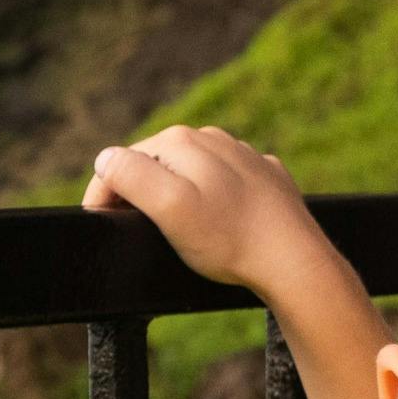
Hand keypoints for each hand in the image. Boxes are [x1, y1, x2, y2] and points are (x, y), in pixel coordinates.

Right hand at [85, 126, 341, 301]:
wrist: (295, 261)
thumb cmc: (230, 239)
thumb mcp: (169, 208)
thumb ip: (131, 176)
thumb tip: (106, 159)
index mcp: (181, 141)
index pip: (123, 161)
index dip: (105, 194)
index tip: (102, 225)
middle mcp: (212, 137)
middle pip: (155, 164)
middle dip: (140, 193)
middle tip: (137, 232)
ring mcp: (241, 156)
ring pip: (190, 172)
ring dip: (176, 196)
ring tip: (178, 232)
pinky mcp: (264, 177)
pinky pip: (224, 183)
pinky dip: (212, 201)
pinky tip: (219, 224)